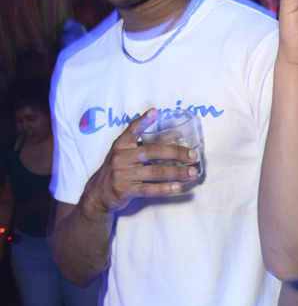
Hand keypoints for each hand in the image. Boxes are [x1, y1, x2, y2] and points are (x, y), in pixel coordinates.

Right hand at [81, 108, 198, 216]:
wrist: (98, 193)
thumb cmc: (117, 169)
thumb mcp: (125, 153)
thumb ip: (147, 143)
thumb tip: (176, 134)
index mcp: (121, 146)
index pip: (132, 130)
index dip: (142, 121)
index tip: (154, 112)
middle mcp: (121, 158)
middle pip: (152, 152)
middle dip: (175, 152)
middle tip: (192, 156)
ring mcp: (123, 174)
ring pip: (155, 172)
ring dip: (176, 172)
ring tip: (191, 173)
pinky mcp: (126, 190)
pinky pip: (149, 189)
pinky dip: (164, 188)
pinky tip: (177, 187)